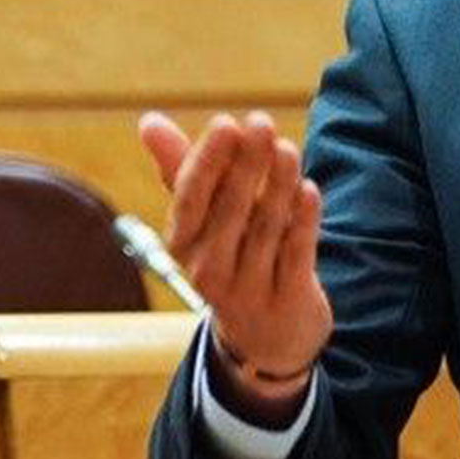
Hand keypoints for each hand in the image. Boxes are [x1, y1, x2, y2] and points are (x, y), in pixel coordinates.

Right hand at [139, 110, 330, 421]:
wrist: (267, 338)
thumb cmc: (231, 255)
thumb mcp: (203, 219)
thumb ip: (181, 168)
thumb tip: (149, 120)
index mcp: (183, 244)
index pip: (191, 199)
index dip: (208, 161)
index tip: (225, 123)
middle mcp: (209, 269)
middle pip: (230, 209)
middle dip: (246, 164)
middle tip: (261, 122)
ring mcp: (249, 288)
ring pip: (265, 228)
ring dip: (278, 184)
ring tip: (287, 148)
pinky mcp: (287, 299)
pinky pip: (295, 255)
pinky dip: (303, 222)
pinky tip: (310, 190)